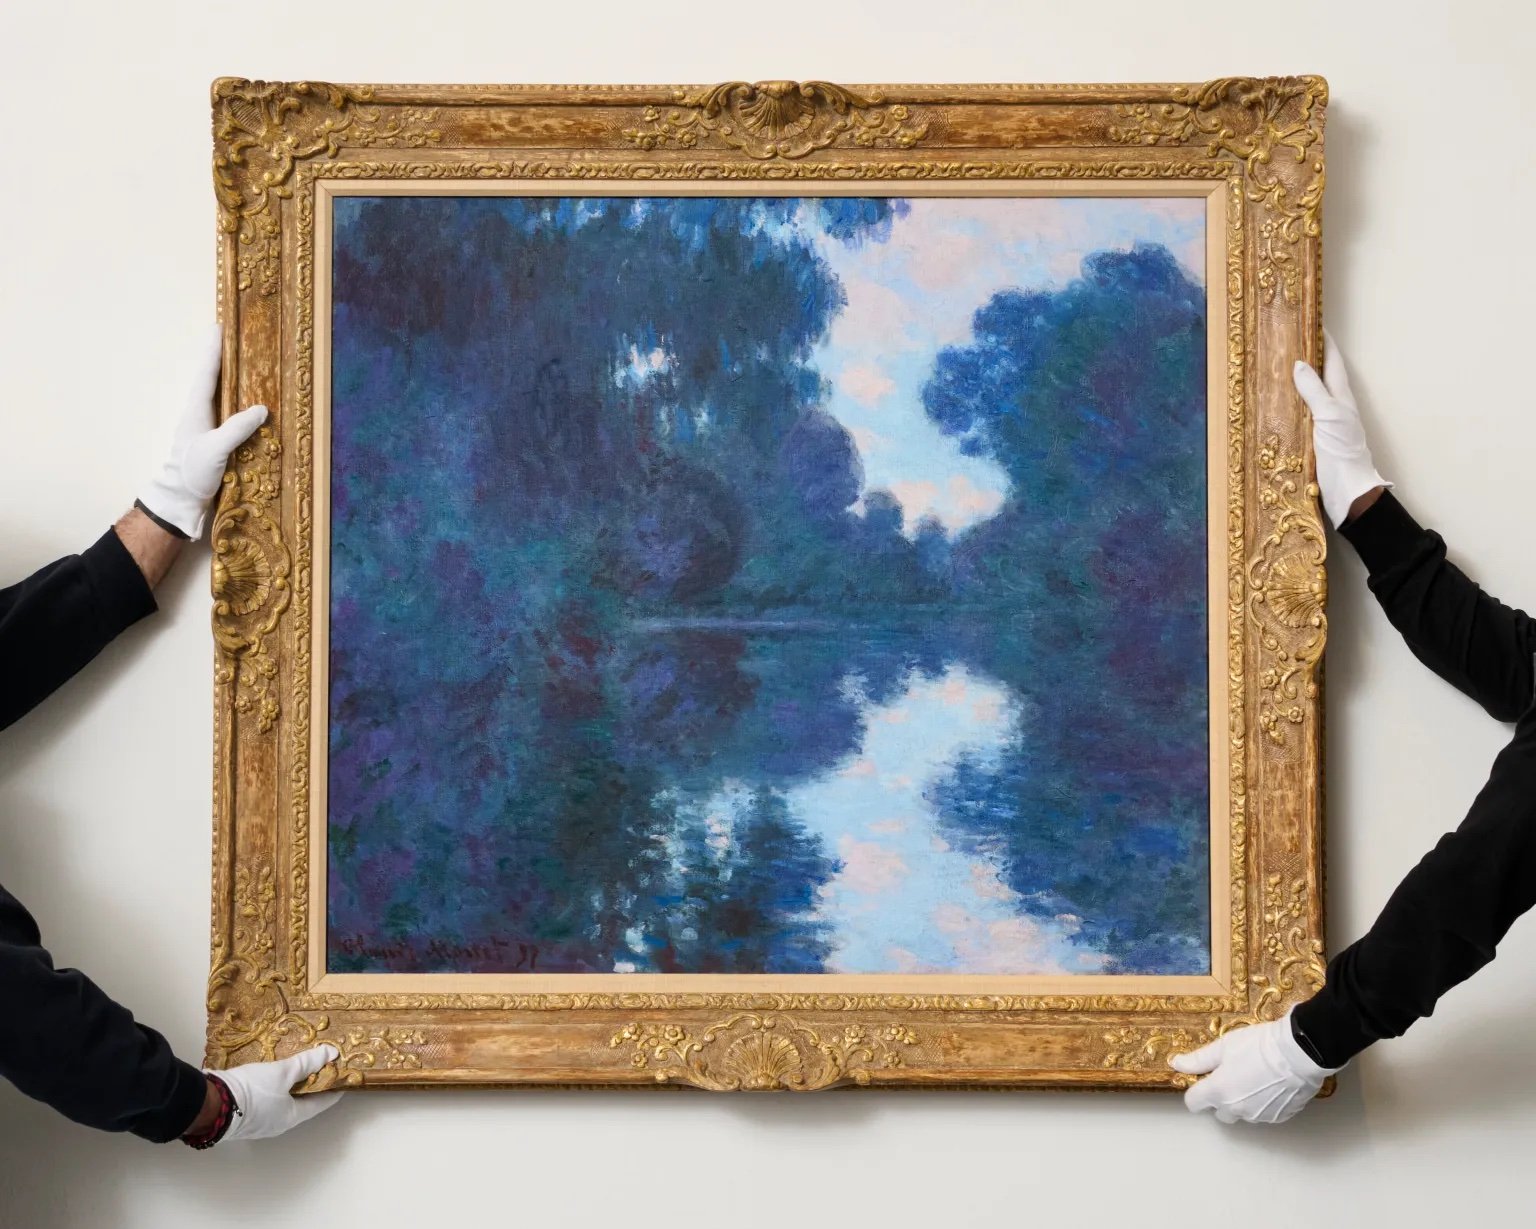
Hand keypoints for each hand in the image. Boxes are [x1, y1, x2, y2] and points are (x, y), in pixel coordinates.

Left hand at [138, 323, 267, 539]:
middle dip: (224, 360)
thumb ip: (237, 428)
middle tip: (237, 341)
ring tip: (248, 367)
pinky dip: (240, 405)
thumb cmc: (191, 472)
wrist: (180, 501)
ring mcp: (207, 429)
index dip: (214, 351)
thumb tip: (261, 408)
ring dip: (233, 382)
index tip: (219, 328)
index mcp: (197, 410)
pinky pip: (230, 416)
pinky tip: (252, 408)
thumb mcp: (215, 449)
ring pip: (222, 398)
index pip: (207, 374)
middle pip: (214, 380)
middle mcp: (201, 415)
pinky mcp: (215, 442)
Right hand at [212, 1044, 343, 1141]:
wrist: (209, 1105)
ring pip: (282, 1103)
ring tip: (296, 1070)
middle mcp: (278, 1124)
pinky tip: (271, 1077)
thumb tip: (331, 1054)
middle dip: (310, 1087)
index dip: (333, 1090)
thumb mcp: (282, 1073)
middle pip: (301, 1104)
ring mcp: (259, 1123)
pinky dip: (274, 1090)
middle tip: (320, 1069)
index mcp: (292, 1117)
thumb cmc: (252, 1092)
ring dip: (290, 1088)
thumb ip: (306, 1063)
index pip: (320, 1103)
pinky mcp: (243, 1117)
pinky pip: (266, 1102)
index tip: (342, 1079)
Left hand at [1168, 1008, 1338, 1123]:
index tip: (1205, 1079)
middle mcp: (1237, 1109)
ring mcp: (1259, 1116)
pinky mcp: (1279, 1117)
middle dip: (1221, 1097)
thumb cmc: (1259, 1046)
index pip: (1193, 1103)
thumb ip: (1198, 1059)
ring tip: (1255, 1076)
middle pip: (1219, 1111)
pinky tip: (1270, 1084)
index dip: (1196, 1090)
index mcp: (1218, 1092)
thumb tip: (1176, 1064)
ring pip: (1242, 1113)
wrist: (1300, 1053)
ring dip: (1243, 1101)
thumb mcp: (1224, 1046)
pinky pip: (1263, 1114)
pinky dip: (1263, 1103)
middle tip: (1233, 1075)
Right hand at [1292, 330, 1390, 528]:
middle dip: (1308, 358)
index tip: (1312, 323)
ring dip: (1296, 382)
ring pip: (1309, 396)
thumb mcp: (1328, 416)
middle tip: (1287, 342)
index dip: (1324, 342)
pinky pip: (1300, 416)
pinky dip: (1289, 406)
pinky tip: (1276, 408)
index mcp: (1341, 398)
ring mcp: (1324, 425)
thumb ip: (1314, 390)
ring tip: (1276, 369)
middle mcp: (1334, 408)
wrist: (1348, 491)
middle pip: (1321, 376)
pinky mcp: (1313, 442)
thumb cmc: (1342, 452)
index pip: (1332, 362)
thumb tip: (1299, 363)